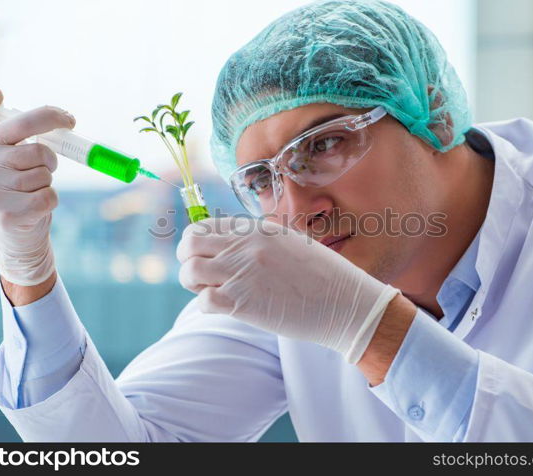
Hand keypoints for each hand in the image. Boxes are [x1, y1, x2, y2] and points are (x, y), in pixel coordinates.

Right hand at [0, 87, 74, 285]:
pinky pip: (48, 196)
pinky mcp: (5, 216)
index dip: (50, 116)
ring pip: (44, 176)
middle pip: (39, 151)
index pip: (22, 121)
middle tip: (42, 170)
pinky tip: (34, 208)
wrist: (14, 234)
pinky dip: (50, 201)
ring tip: (30, 192)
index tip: (70, 120)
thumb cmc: (14, 186)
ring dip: (46, 183)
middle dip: (50, 161)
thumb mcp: (2, 153)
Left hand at [177, 217, 399, 362]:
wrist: (345, 303)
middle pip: (189, 244)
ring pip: (190, 271)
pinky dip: (206, 305)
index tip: (204, 257)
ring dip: (193, 284)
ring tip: (212, 291)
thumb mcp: (290, 244)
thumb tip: (230, 248)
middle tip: (202, 276)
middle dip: (188, 260)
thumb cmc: (322, 277)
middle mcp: (246, 246)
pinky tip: (224, 307)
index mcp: (256, 230)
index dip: (196, 243)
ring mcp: (243, 272)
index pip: (203, 225)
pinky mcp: (243, 301)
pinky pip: (203, 300)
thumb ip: (258, 242)